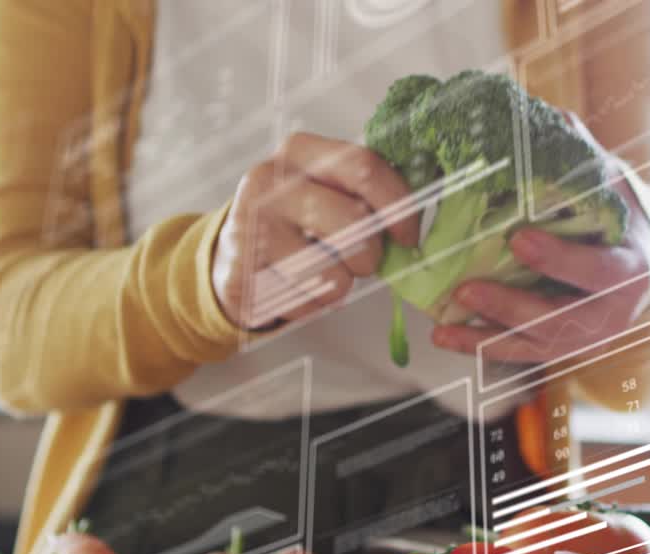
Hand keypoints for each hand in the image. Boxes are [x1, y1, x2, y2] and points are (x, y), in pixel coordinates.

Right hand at [214, 132, 418, 329]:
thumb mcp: (324, 190)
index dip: (398, 205)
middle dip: (370, 255)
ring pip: (333, 273)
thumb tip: (415, 211)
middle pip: (355, 224)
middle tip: (360, 261)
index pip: (364, 168)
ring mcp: (252, 226)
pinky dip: (312, 305)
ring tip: (321, 274)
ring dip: (340, 284)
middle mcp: (270, 181)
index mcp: (300, 151)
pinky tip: (294, 288)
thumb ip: (365, 191)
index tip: (408, 235)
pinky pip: (306, 301)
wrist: (233, 255)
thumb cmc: (294, 222)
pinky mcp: (243, 271)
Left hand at [431, 173, 649, 363]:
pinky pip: (517, 354)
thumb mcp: (610, 187)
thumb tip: (550, 116)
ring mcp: (583, 338)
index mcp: (629, 268)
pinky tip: (446, 336)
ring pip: (534, 343)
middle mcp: (610, 314)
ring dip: (488, 332)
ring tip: (446, 319)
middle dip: (512, 307)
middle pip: (560, 319)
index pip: (598, 271)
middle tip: (466, 289)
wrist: (638, 267)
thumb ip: (582, 157)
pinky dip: (479, 346)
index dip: (560, 260)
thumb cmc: (615, 221)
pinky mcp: (559, 351)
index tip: (519, 239)